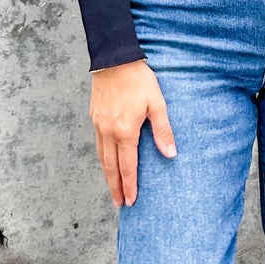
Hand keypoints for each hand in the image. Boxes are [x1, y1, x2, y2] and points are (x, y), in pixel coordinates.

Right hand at [90, 59, 176, 207]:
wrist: (114, 59)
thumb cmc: (138, 80)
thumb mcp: (157, 104)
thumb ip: (163, 131)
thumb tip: (170, 154)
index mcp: (125, 131)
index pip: (127, 166)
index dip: (129, 185)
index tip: (131, 200)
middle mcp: (108, 132)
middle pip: (111, 167)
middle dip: (115, 187)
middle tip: (119, 204)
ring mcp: (99, 125)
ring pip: (101, 157)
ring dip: (107, 175)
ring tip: (112, 189)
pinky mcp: (94, 117)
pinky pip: (98, 144)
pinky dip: (102, 159)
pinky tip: (106, 163)